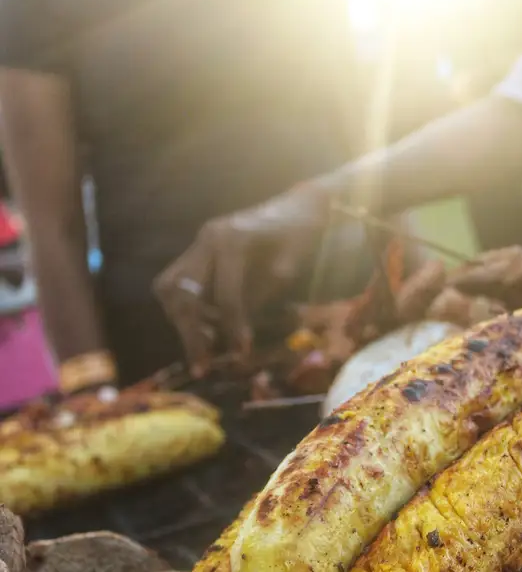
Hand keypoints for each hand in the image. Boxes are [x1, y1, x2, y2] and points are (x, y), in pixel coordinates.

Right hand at [154, 184, 330, 371]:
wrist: (299, 206)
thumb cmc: (302, 232)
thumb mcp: (294, 260)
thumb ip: (268, 290)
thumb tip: (241, 327)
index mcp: (232, 239)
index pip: (225, 293)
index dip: (233, 326)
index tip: (242, 353)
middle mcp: (208, 238)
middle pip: (182, 291)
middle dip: (191, 332)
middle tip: (203, 366)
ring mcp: (199, 244)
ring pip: (169, 287)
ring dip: (181, 321)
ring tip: (204, 350)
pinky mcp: (198, 253)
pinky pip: (176, 285)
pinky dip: (185, 311)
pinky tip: (207, 331)